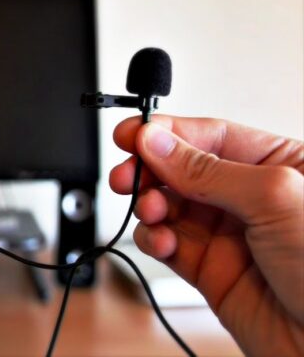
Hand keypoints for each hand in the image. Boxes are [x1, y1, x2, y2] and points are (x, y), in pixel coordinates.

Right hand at [109, 115, 303, 355]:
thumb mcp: (274, 199)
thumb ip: (207, 170)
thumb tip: (156, 142)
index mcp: (277, 165)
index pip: (209, 136)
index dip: (165, 133)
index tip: (130, 135)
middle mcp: (249, 197)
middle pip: (180, 169)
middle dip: (149, 170)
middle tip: (127, 176)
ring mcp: (228, 234)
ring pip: (168, 207)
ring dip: (149, 206)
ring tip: (151, 213)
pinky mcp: (209, 270)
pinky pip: (166, 244)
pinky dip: (153, 240)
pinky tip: (159, 241)